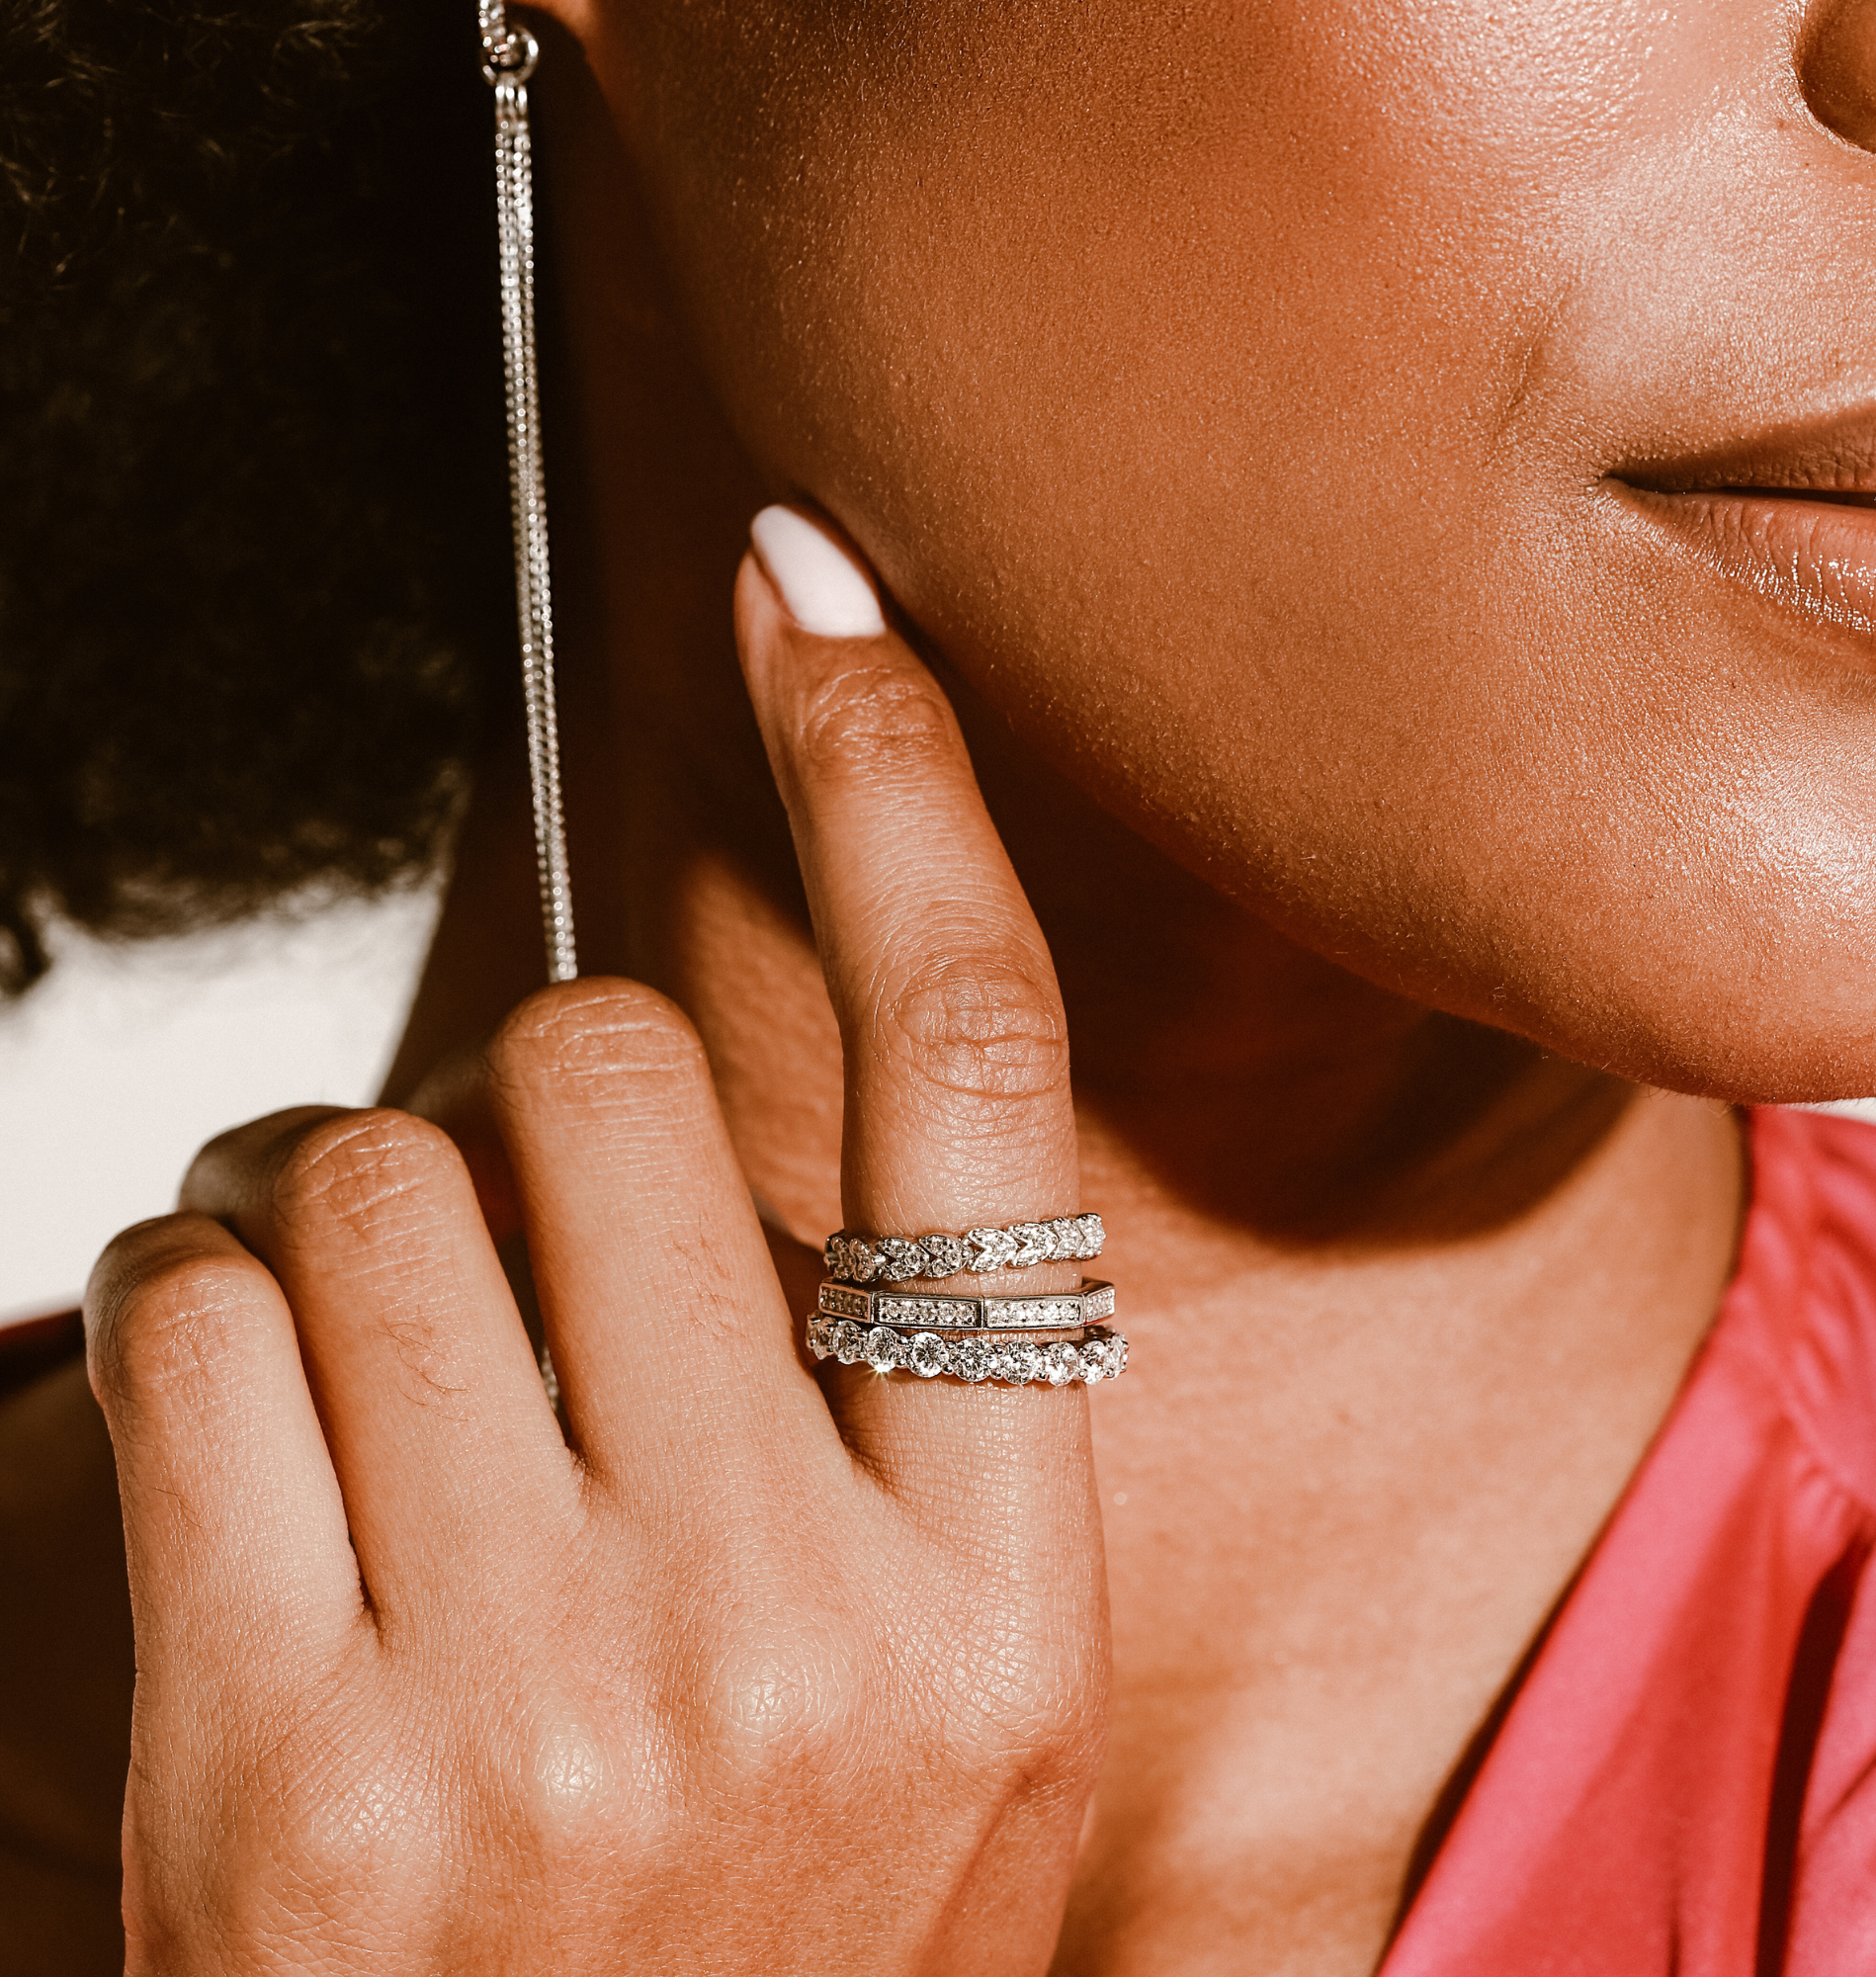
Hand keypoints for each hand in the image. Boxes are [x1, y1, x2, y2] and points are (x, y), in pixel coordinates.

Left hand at [84, 508, 1109, 1973]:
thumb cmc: (763, 1948)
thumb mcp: (944, 1696)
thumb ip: (892, 1408)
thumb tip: (736, 1102)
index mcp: (1007, 1597)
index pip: (979, 1083)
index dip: (902, 795)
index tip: (813, 600)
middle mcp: (795, 1629)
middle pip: (613, 1079)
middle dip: (544, 1110)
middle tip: (532, 1256)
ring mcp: (539, 1710)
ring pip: (378, 1188)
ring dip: (354, 1223)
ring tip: (392, 1395)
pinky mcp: (285, 1771)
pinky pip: (207, 1319)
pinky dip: (202, 1313)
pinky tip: (262, 1453)